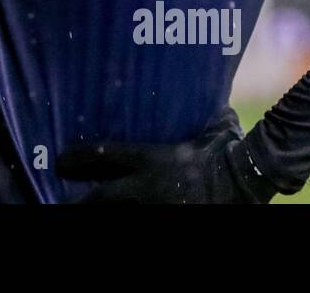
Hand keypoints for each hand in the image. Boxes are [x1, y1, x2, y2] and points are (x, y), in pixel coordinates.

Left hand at [55, 126, 278, 203]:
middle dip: (81, 200)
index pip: (105, 155)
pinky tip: (119, 216)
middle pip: (102, 197)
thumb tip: (209, 91)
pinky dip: (127, 215)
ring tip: (80, 210)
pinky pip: (141, 218)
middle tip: (61, 200)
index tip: (61, 159)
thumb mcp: (213, 124)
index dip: (79, 158)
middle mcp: (148, 186)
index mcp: (153, 158)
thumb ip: (202, 111)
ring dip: (99, 211)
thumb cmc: (231, 148)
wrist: (249, 179)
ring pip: (117, 214)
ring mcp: (158, 207)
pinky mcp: (170, 218)